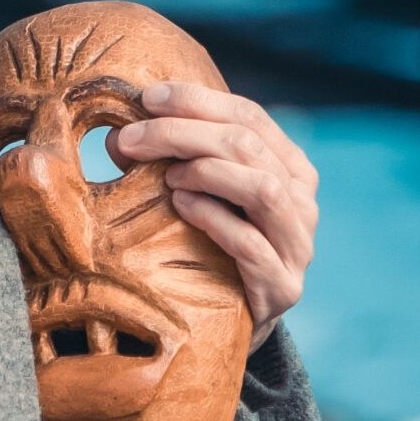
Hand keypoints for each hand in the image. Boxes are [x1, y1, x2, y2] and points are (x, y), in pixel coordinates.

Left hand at [107, 83, 317, 337]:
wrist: (232, 322)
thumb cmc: (206, 244)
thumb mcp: (196, 190)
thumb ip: (174, 156)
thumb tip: (117, 134)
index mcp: (289, 166)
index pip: (249, 116)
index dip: (196, 101)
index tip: (146, 98)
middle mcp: (302, 202)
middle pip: (248, 146)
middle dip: (181, 133)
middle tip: (129, 139)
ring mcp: (298, 246)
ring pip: (263, 188)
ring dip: (204, 171)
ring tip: (165, 176)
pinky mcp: (283, 287)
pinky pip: (251, 244)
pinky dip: (213, 217)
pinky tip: (180, 206)